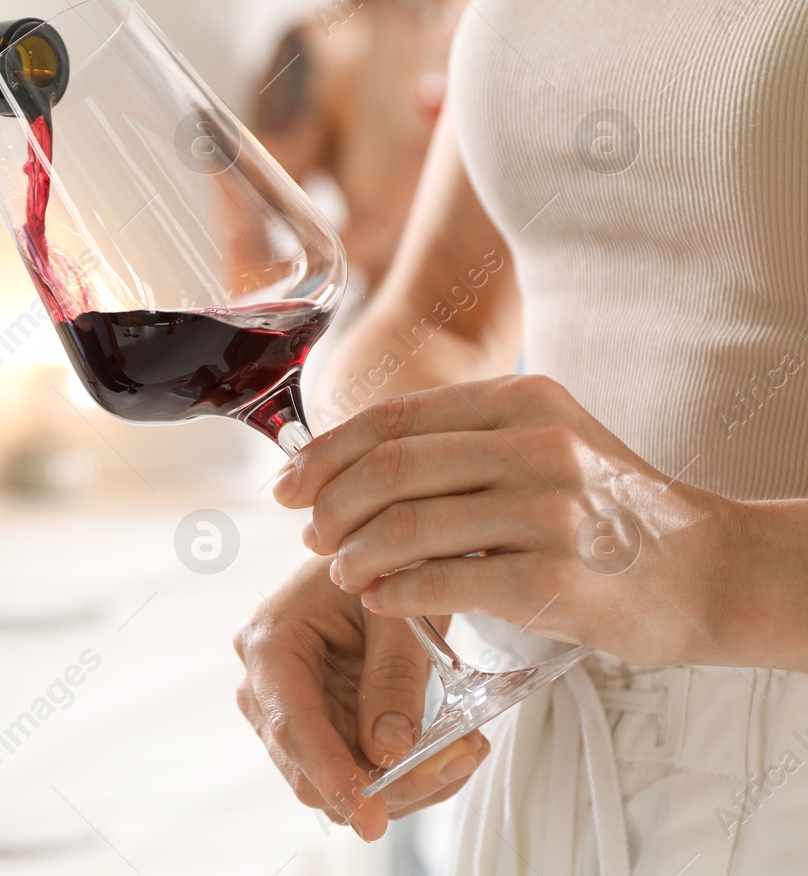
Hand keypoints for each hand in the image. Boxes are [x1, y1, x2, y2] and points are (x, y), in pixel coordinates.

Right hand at [234, 556, 488, 840]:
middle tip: (454, 765)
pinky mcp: (322, 724)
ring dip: (403, 783)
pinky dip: (406, 771)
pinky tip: (449, 749)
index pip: (293, 726)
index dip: (331, 775)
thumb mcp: (396, 612)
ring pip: (337, 781)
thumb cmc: (383, 566)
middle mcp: (266, 685)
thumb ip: (393, 678)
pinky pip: (358, 770)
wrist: (381, 557)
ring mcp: (290, 710)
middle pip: (310, 768)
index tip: (370, 818)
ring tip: (465, 751)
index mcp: (270, 643)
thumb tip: (390, 752)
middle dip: (382, 785)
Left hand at [274, 375, 735, 665]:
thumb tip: (350, 463)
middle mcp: (535, 442)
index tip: (287, 486)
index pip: (393, 418)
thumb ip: (462, 445)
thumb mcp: (544, 445)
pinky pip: (447, 582)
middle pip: (389, 469)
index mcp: (520, 400)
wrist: (714, 571)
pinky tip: (380, 601)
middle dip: (330, 506)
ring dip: (355, 556)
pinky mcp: (558, 575)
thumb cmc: (611, 512)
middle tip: (310, 537)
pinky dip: (397, 593)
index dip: (326, 453)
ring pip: (408, 526)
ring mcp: (549, 508)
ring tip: (342, 574)